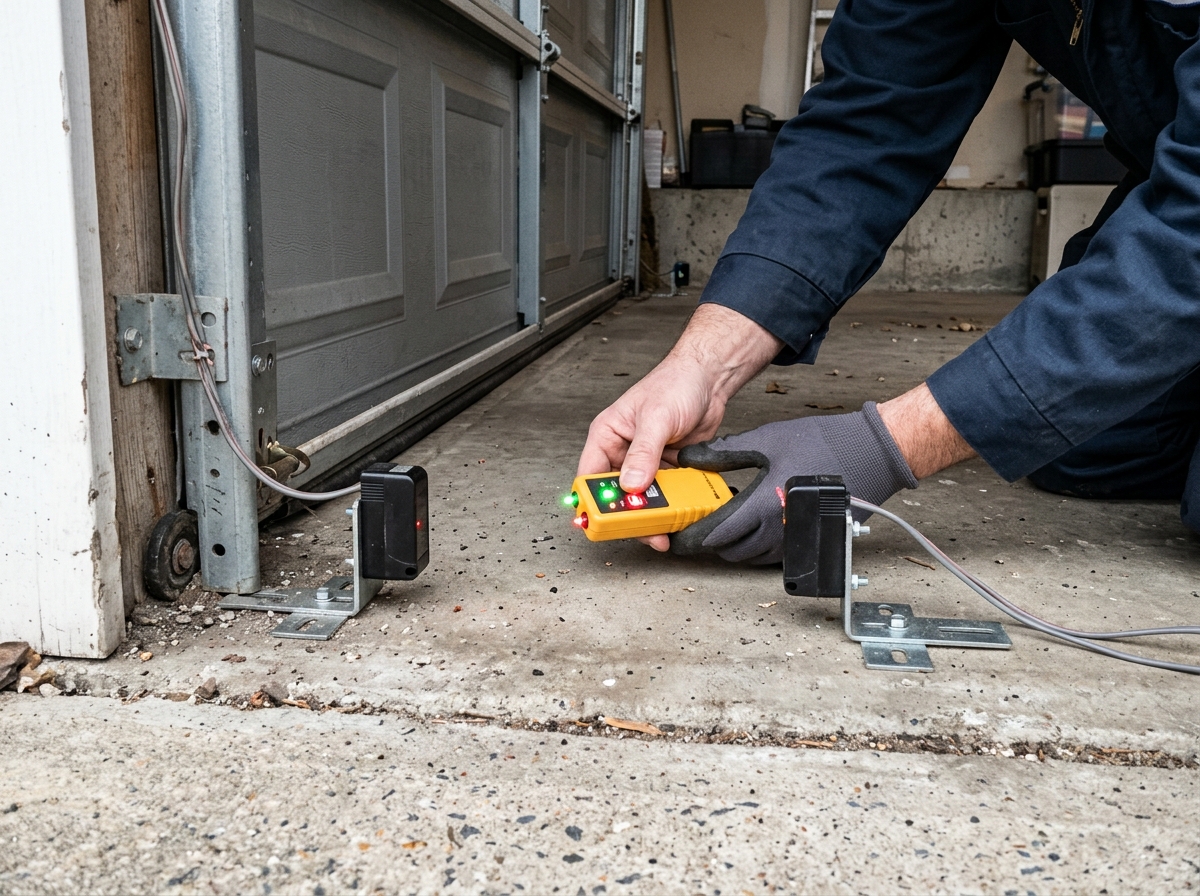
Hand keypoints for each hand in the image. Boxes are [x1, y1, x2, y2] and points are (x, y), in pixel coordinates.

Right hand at [577, 304, 781, 549]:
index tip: (600, 521)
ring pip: (641, 499)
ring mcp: (645, 463)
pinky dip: (671, 507)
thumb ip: (643, 453)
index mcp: (607, 436)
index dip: (592, 501)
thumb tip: (631, 484)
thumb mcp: (657, 418)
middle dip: (626, 514)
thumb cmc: (676, 384)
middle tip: (640, 531)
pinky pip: (665, 494)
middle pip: (615, 494)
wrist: (710, 381)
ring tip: (663, 531)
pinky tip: (678, 516)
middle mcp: (622, 452)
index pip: (590, 476)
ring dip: (651, 515)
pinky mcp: (667, 469)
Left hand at [671, 403, 917, 563]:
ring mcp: (796, 540)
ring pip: (752, 556)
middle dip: (711, 542)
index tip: (677, 536)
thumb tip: (691, 458)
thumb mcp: (766, 440)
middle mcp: (779, 531)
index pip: (716, 534)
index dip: (692, 538)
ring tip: (727, 521)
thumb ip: (723, 453)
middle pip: (730, 551)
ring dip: (734, 544)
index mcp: (763, 506)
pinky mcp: (809, 542)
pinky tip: (756, 524)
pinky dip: (757, 545)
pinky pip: (773, 555)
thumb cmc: (822, 443)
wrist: (869, 453)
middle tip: (700, 525)